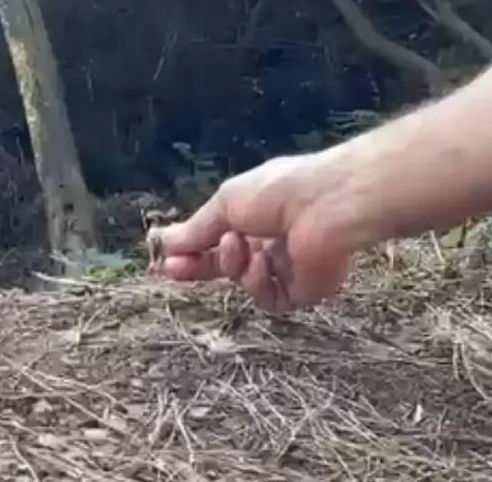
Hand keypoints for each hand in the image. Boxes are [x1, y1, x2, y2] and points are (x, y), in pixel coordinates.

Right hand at [146, 151, 355, 312]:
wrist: (326, 206)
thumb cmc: (278, 193)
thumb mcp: (227, 204)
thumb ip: (197, 230)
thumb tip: (165, 241)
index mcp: (256, 215)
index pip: (217, 240)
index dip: (192, 252)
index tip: (166, 261)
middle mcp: (272, 241)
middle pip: (229, 266)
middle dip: (201, 267)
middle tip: (175, 271)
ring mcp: (290, 268)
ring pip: (245, 283)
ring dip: (236, 266)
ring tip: (241, 245)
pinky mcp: (306, 290)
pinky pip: (270, 298)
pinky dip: (262, 281)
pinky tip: (266, 260)